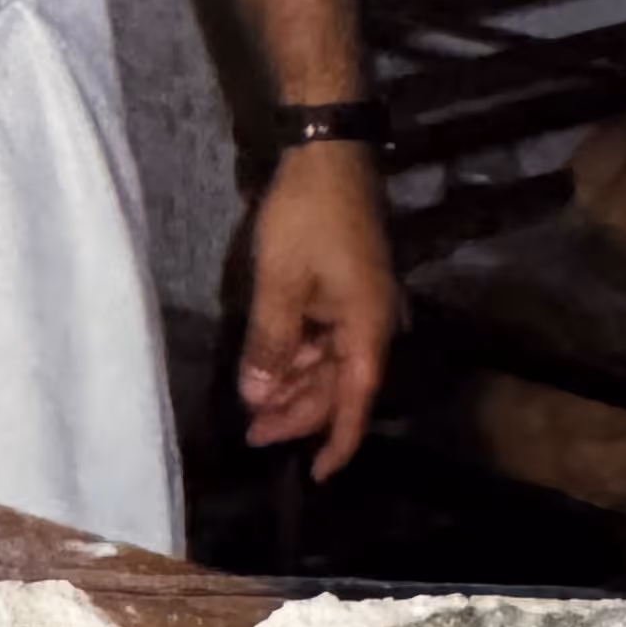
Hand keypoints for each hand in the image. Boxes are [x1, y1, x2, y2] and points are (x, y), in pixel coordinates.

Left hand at [236, 144, 398, 480]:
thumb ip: (271, 343)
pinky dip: (299, 352)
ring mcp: (361, 304)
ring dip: (295, 383)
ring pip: (330, 361)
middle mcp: (373, 323)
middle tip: (252, 432)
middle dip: (298, 412)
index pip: (355, 402)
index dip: (337, 443)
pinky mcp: (347, 286)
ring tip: (253, 402)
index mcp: (367, 328)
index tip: (315, 475)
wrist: (329, 151)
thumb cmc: (306, 216)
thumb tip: (259, 396)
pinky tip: (270, 363)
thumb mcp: (280, 283)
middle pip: (339, 386)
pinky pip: (325, 335)